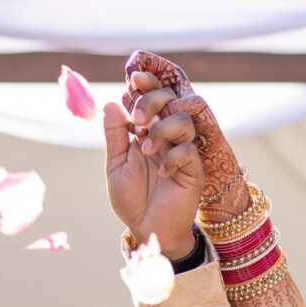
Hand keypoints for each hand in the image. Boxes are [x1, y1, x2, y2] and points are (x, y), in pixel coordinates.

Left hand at [123, 52, 246, 219]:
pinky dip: (172, 157)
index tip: (133, 78)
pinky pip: (189, 149)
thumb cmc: (131, 199)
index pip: (151, 98)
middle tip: (138, 120)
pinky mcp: (194, 170)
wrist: (146, 228)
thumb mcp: (116, 165)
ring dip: (163, 129)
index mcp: (148, 131)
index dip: (146, 84)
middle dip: (153, 101)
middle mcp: (167, 136)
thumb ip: (115, 135)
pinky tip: (161, 174)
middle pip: (170, 99)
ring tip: (146, 150)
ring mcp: (182, 151)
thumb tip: (111, 102)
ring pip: (184, 120)